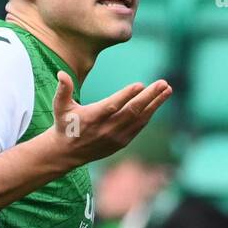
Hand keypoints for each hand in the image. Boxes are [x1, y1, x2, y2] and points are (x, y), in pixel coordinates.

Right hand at [49, 72, 172, 167]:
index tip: (140, 85)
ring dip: (155, 104)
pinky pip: (138, 127)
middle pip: (131, 112)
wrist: (67, 153)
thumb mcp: (60, 107)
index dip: (126, 96)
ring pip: (139, 119)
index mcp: (91, 118)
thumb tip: (61, 74)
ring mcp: (115, 137)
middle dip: (149, 97)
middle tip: (163, 83)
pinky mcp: (121, 142)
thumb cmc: (65, 124)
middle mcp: (106, 129)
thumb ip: (63, 90)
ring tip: (167, 90)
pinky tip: (158, 102)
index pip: (112, 106)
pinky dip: (149, 115)